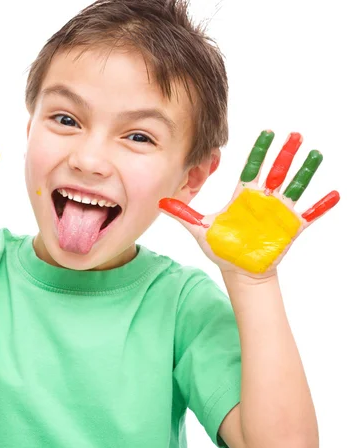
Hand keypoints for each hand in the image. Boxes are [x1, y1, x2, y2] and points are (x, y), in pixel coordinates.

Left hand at [159, 131, 339, 276]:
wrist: (239, 270)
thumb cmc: (222, 247)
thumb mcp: (199, 229)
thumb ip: (182, 213)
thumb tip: (159, 202)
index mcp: (243, 196)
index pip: (252, 167)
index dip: (259, 150)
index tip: (266, 132)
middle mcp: (263, 199)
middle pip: (276, 171)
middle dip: (284, 154)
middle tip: (294, 134)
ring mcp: (279, 212)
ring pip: (295, 187)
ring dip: (305, 172)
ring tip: (314, 154)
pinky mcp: (291, 228)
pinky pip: (310, 215)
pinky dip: (321, 205)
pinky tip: (333, 194)